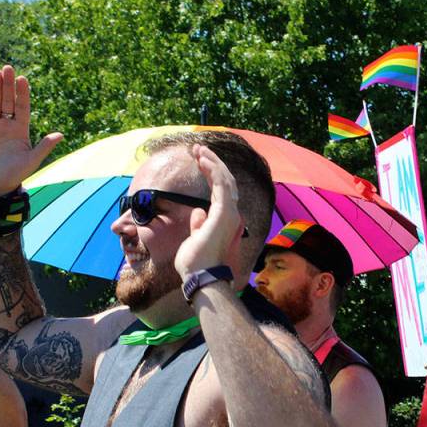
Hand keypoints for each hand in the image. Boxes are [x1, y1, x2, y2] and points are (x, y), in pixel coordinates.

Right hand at [0, 65, 62, 196]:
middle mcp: (7, 126)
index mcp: (21, 130)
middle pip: (8, 101)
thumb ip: (44, 146)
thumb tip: (60, 135)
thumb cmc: (16, 174)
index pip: (23, 107)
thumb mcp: (32, 160)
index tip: (23, 79)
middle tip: (8, 68)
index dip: (23, 93)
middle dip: (8, 85)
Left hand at [173, 145, 244, 277]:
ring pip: (225, 179)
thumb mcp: (195, 240)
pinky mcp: (225, 211)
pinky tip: (203, 159)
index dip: (212, 173)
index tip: (199, 161)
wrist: (202, 277)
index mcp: (226, 221)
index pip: (221, 191)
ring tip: (199, 150)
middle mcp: (232, 215)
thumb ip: (199, 225)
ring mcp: (230, 213)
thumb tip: (198, 212)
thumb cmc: (196, 264)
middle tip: (198, 150)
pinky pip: (221, 183)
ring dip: (212, 162)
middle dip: (212, 163)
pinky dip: (213, 169)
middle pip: (226, 181)